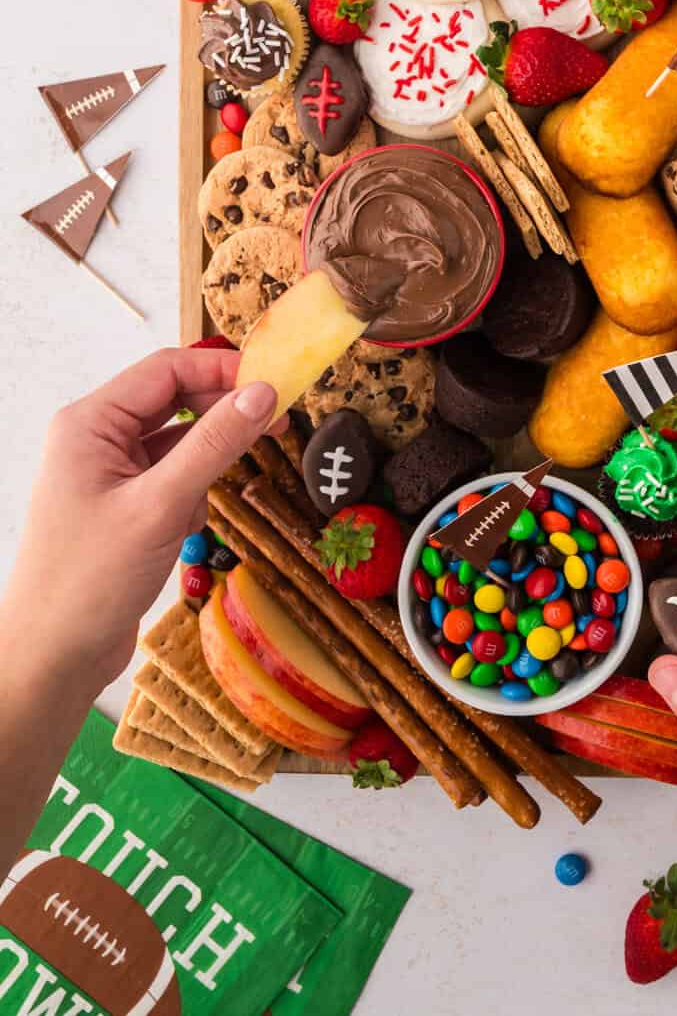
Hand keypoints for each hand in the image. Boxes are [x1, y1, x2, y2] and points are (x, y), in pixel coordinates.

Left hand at [4, 350, 279, 689]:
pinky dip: (190, 495)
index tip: (275, 383)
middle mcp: (95, 439)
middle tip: (275, 427)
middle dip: (220, 416)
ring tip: (207, 500)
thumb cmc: (90, 580)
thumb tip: (263, 393)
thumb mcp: (161, 505)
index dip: (222, 370)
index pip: (166, 369)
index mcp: (89, 423)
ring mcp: (107, 473)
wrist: (51, 658)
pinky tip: (184, 528)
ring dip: (203, 464)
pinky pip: (170, 477)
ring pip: (176, 441)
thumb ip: (214, 444)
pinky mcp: (121, 505)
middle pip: (173, 400)